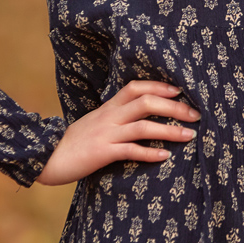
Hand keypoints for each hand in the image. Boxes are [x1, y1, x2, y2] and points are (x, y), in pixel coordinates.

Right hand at [36, 80, 199, 185]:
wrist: (47, 157)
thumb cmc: (74, 142)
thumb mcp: (95, 122)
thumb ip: (114, 116)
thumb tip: (137, 116)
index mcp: (108, 107)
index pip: (136, 87)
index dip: (159, 86)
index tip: (180, 90)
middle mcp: (109, 116)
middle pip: (146, 102)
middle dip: (174, 107)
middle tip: (196, 113)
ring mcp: (106, 134)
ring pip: (143, 126)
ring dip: (169, 130)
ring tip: (190, 135)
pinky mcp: (103, 153)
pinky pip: (130, 151)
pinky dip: (150, 153)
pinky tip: (165, 156)